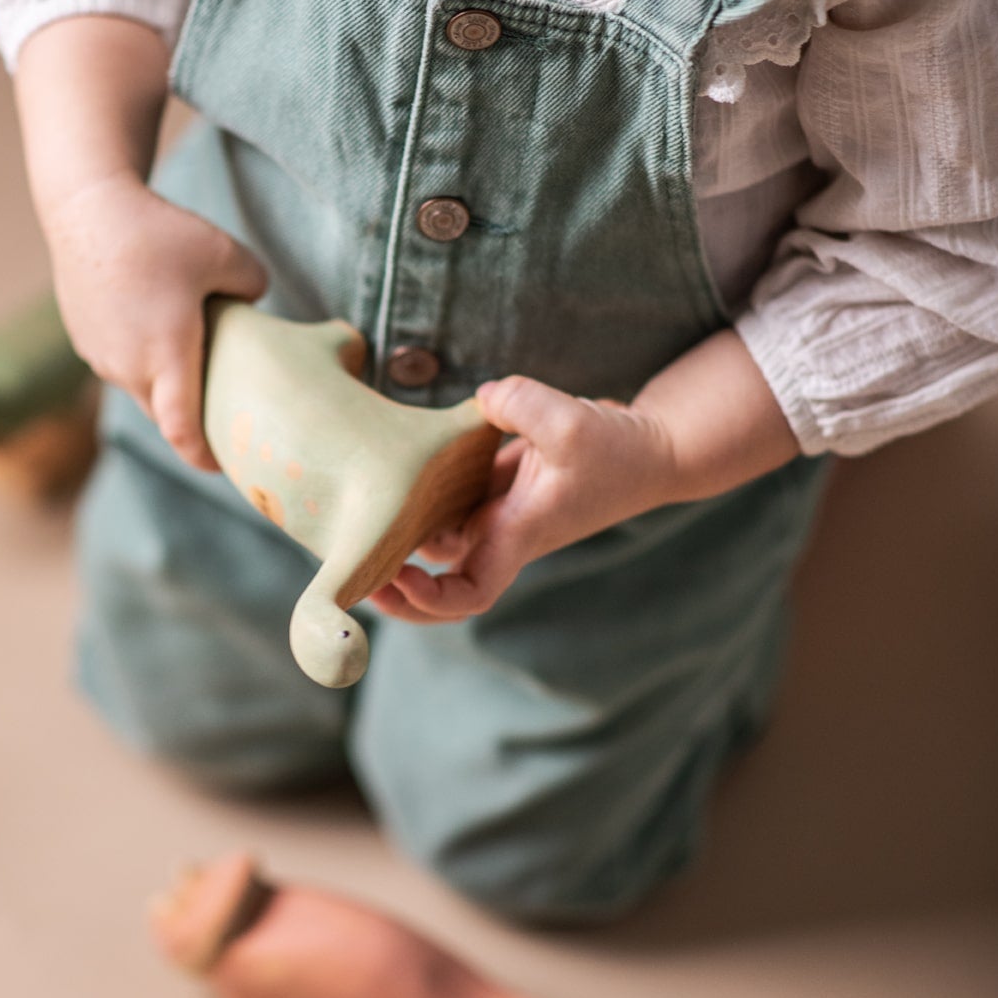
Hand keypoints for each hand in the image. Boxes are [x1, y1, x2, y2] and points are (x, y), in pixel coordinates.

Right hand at [14, 15, 267, 469]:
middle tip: (226, 411)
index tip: (227, 467)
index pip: (183, 433)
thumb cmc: (158, 231)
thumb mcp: (229, 254)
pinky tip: (157, 326)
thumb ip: (254, 287)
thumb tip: (252, 304)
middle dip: (194, 418)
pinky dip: (143, 360)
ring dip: (166, 385)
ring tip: (193, 357)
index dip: (205, 458)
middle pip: (167, 415)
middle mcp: (129, 368)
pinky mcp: (85, 342)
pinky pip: (122, 366)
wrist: (85, 206)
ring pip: (143, 389)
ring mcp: (102, 359)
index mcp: (166, 358)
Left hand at [370, 328, 801, 624]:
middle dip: (394, 586)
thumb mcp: (574, 423)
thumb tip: (481, 396)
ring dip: (396, 532)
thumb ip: (524, 405)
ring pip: (431, 536)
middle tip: (347, 568)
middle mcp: (499, 533)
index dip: (429, 601)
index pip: (469, 594)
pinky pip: (443, 497)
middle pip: (436, 582)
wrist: (649, 450)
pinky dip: (417, 490)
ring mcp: (495, 512)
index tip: (398, 580)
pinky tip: (388, 463)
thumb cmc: (620, 451)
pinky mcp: (494, 486)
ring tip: (352, 511)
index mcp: (516, 536)